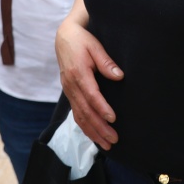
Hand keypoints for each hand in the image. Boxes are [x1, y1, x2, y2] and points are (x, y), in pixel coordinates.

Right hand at [56, 20, 122, 149]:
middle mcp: (71, 86)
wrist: (64, 38)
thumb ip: (106, 62)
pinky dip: (85, 128)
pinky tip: (95, 137)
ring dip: (93, 132)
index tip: (113, 118)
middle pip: (85, 111)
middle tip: (114, 139)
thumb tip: (119, 76)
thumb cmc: (82, 41)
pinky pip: (76, 115)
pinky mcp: (70, 94)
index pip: (91, 95)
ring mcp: (69, 91)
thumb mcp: (95, 46)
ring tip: (107, 145)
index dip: (102, 108)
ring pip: (80, 117)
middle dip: (99, 127)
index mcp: (78, 73)